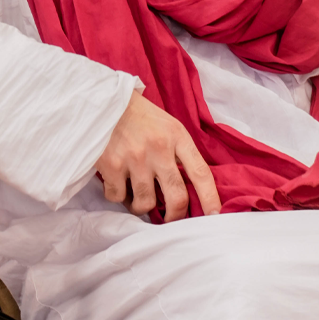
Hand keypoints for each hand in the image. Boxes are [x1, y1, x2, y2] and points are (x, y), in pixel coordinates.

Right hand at [96, 91, 220, 221]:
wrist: (104, 100)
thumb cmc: (139, 116)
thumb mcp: (167, 125)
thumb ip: (178, 152)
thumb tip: (188, 188)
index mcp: (177, 135)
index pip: (200, 172)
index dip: (210, 197)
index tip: (214, 215)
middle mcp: (159, 148)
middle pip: (177, 197)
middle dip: (176, 216)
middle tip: (171, 219)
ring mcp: (135, 158)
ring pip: (146, 203)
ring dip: (142, 205)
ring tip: (137, 192)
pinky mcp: (111, 165)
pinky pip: (118, 197)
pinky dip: (118, 195)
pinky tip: (117, 181)